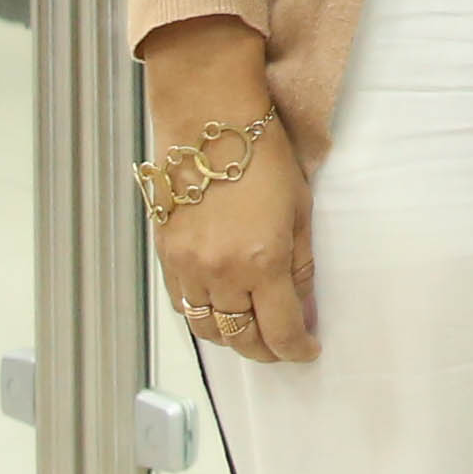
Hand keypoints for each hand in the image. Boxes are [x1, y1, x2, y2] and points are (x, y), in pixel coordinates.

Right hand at [138, 20, 315, 363]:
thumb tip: (300, 304)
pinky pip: (182, 304)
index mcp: (262, 263)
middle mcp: (220, 274)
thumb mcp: (300, 210)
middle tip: (282, 349)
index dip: (295, 350)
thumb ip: (300, 264)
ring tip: (252, 334)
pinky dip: (202, 316)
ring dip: (231, 339)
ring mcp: (187, 268)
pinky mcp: (165, 256)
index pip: (279, 331)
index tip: (307, 351)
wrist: (208, 122)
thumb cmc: (264, 156)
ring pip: (206, 328)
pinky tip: (219, 310)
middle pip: (239, 338)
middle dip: (264, 351)